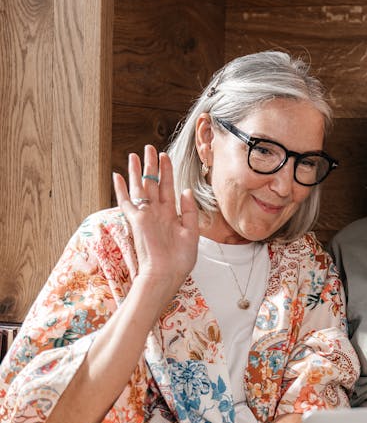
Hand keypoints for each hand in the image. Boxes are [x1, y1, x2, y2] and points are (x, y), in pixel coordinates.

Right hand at [112, 146, 198, 298]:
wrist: (166, 274)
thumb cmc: (179, 260)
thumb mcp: (192, 233)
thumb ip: (189, 211)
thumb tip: (185, 190)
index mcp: (171, 215)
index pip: (168, 187)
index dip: (167, 171)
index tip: (166, 156)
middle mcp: (157, 212)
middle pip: (153, 183)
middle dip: (152, 165)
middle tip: (150, 148)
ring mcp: (146, 215)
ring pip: (140, 188)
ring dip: (137, 171)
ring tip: (134, 154)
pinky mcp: (136, 220)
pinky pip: (126, 201)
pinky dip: (121, 188)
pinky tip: (118, 175)